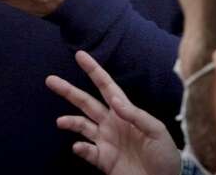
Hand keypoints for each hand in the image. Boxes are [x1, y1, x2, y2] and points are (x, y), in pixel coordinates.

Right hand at [46, 51, 180, 174]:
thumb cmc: (165, 154)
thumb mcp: (156, 131)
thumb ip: (135, 114)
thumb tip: (113, 99)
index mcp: (124, 112)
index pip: (106, 87)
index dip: (93, 71)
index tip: (80, 56)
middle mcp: (111, 123)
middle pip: (86, 102)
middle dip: (68, 91)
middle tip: (50, 80)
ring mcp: (105, 141)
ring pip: (81, 125)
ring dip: (69, 121)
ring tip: (60, 122)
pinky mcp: (103, 160)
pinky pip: (87, 151)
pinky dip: (81, 148)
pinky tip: (79, 147)